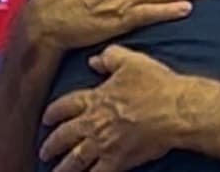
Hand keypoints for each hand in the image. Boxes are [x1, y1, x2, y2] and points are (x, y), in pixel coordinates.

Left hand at [39, 45, 186, 171]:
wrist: (175, 109)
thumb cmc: (156, 84)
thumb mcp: (131, 61)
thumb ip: (109, 58)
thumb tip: (93, 60)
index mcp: (95, 99)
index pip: (65, 106)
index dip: (53, 113)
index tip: (47, 118)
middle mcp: (94, 123)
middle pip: (64, 136)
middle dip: (51, 145)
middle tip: (44, 151)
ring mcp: (104, 144)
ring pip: (74, 160)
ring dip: (62, 168)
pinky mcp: (117, 161)